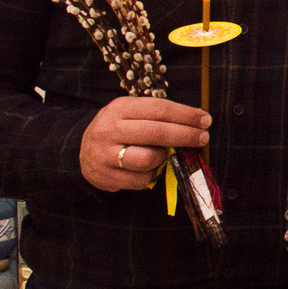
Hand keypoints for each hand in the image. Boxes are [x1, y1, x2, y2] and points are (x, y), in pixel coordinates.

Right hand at [79, 96, 209, 191]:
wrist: (82, 150)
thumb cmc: (119, 129)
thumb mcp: (131, 113)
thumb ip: (158, 116)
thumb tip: (197, 121)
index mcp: (119, 108)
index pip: (159, 109)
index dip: (186, 115)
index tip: (205, 120)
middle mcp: (109, 130)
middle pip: (156, 133)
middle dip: (186, 135)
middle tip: (203, 138)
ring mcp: (105, 155)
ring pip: (148, 159)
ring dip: (164, 158)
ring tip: (164, 154)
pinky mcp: (106, 177)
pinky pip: (141, 180)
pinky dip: (152, 175)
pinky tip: (149, 168)